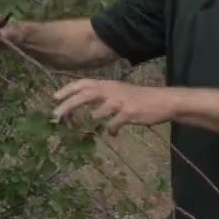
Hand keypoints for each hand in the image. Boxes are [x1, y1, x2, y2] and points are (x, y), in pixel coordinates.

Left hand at [51, 79, 172, 135]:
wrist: (163, 101)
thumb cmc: (140, 98)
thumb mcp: (120, 92)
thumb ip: (104, 98)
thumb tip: (89, 110)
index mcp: (108, 84)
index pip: (84, 83)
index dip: (68, 89)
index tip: (54, 97)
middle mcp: (112, 90)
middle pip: (85, 94)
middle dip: (68, 104)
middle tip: (55, 115)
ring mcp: (120, 102)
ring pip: (98, 110)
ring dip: (90, 118)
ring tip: (82, 127)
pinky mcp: (129, 113)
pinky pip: (114, 124)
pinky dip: (111, 130)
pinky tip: (113, 135)